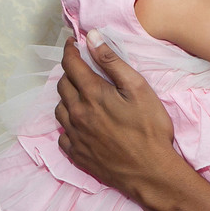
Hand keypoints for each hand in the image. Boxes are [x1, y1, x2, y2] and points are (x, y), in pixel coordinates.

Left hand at [55, 31, 175, 192]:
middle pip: (62, 84)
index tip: (73, 42)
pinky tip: (82, 124)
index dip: (70, 50)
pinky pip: (63, 133)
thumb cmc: (150, 129)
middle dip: (70, 72)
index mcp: (91, 94)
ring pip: (59, 108)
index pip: (70, 64)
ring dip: (67, 97)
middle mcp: (77, 113)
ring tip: (82, 96)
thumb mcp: (138, 89)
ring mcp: (75, 135)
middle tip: (83, 69)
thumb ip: (112, 62)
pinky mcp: (76, 154)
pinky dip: (68, 124)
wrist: (150, 172)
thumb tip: (92, 37)